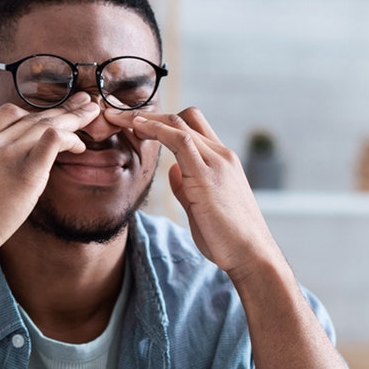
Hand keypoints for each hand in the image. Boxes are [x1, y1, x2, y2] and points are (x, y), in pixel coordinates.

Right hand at [0, 92, 100, 262]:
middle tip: (84, 100)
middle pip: (33, 115)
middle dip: (62, 107)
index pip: (8, 113)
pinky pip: (51, 142)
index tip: (51, 115)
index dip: (35, 112)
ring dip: (73, 117)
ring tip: (92, 113)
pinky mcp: (25, 173)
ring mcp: (8, 155)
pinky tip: (79, 143)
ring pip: (45, 124)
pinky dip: (68, 137)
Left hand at [105, 107, 279, 279]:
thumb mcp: (201, 206)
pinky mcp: (207, 173)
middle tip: (119, 116)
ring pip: (180, 123)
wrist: (250, 253)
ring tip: (118, 117)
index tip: (135, 125)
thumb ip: (187, 185)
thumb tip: (173, 170)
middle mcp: (221, 155)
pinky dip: (155, 129)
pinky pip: (180, 140)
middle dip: (150, 114)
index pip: (193, 128)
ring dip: (146, 118)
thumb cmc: (227, 236)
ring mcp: (217, 161)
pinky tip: (136, 126)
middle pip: (185, 118)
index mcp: (221, 161)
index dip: (163, 122)